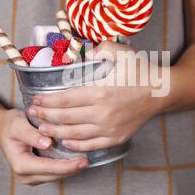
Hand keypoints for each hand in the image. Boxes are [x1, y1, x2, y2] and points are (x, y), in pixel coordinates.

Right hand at [0, 109, 88, 185]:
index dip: (66, 166)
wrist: (3, 129)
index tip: (82, 161)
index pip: (48, 167)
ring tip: (86, 160)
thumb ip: (31, 134)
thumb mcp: (17, 124)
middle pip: (54, 175)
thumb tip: (47, 143)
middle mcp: (25, 175)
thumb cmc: (11, 125)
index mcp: (20, 164)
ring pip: (56, 176)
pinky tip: (76, 159)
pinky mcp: (37, 174)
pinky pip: (54, 173)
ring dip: (70, 169)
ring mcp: (31, 176)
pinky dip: (65, 167)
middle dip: (71, 169)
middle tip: (88, 161)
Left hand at [28, 41, 161, 151]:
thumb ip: (101, 49)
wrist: (162, 92)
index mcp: (101, 92)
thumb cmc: (141, 72)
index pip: (65, 100)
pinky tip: (65, 142)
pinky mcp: (117, 137)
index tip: (36, 100)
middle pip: (66, 118)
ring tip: (42, 129)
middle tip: (32, 114)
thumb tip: (82, 53)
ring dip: (55, 132)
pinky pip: (92, 145)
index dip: (47, 102)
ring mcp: (110, 128)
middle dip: (45, 117)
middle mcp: (103, 113)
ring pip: (75, 134)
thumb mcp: (122, 52)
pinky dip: (76, 145)